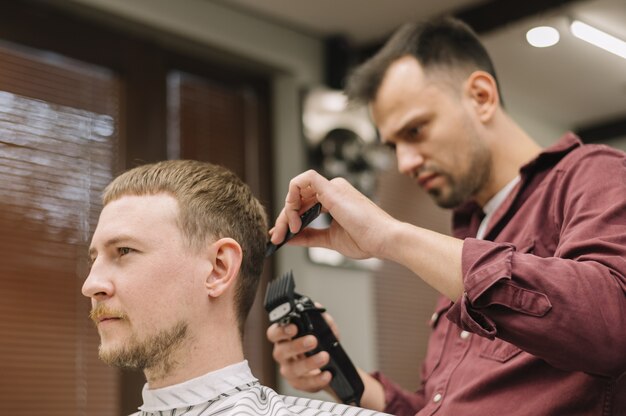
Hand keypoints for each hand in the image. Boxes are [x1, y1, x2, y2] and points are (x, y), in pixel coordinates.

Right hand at [266, 306, 339, 393]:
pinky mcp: (298, 383)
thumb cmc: (318, 346)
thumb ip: (322, 319)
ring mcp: (288, 370)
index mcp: (284, 338)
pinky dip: (317, 379)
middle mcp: (282, 354)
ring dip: (309, 363)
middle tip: (313, 340)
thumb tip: (318, 309)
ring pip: (293, 369)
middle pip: (281, 351)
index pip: (274, 333)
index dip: (281, 330)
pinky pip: (305, 384)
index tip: (294, 327)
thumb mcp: (322, 330)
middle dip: (297, 345)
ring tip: (324, 356)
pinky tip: (327, 374)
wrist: (327, 366)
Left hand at [269, 170, 397, 259]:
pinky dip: (292, 197)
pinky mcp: (332, 188)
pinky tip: (294, 218)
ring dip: (286, 213)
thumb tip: (289, 239)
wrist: (384, 239)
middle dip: (283, 219)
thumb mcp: (329, 239)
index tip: (280, 236)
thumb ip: (309, 237)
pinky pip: (303, 180)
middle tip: (277, 238)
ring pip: (296, 191)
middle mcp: (333, 190)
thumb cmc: (366, 239)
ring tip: (289, 232)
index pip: (303, 205)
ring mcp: (332, 187)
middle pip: (297, 199)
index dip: (288, 219)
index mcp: (334, 200)